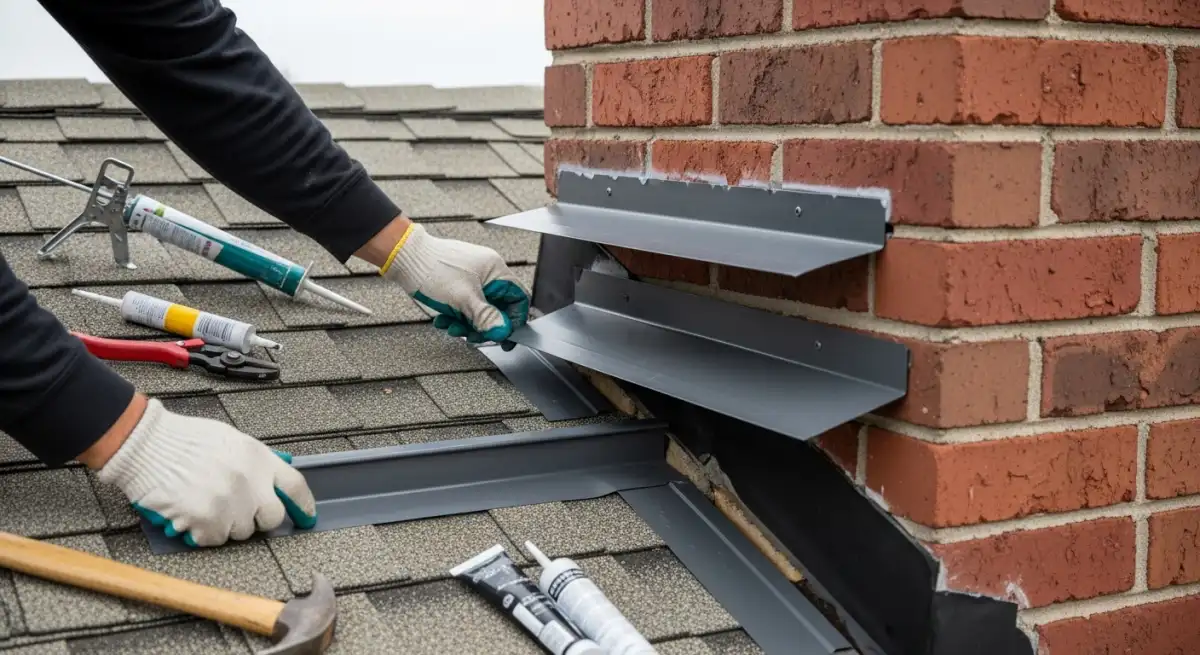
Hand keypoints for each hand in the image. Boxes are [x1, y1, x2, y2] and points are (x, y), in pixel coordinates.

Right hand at [95, 398, 316, 547]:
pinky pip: (214, 540)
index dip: (304, 506)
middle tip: (239, 512)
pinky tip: (191, 514)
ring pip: (242, 532)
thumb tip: (269, 482)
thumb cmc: (182, 439)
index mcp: (259, 458)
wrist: (145, 444)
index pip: (295, 487)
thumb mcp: (230, 441)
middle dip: (258, 519)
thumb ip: (254, 463)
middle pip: (272, 517)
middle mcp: (251, 482)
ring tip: (206, 504)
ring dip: (226, 525)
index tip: (307, 517)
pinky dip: (203, 533)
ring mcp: (230, 503)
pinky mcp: (207, 520)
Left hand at [380, 222, 529, 345]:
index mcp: (495, 270)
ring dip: (466, 323)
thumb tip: (503, 332)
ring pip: (479, 309)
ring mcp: (472, 277)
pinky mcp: (458, 283)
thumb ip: (486, 318)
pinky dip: (456, 316)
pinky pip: (465, 305)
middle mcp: (487, 272)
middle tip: (472, 337)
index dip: (514, 321)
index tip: (504, 339)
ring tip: (451, 326)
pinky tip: (443, 319)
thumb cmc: (432, 269)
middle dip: (483, 326)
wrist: (403, 256)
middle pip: (498, 308)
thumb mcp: (463, 299)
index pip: (518, 299)